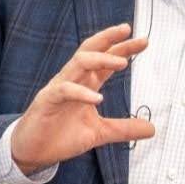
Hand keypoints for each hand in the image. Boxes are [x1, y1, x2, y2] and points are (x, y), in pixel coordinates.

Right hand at [11, 23, 152, 173]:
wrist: (33, 153)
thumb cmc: (61, 136)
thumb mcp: (99, 133)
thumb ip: (123, 128)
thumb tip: (151, 129)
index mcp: (84, 84)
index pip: (105, 59)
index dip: (123, 48)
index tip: (144, 41)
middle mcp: (72, 80)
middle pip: (90, 50)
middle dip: (108, 39)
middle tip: (128, 31)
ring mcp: (58, 88)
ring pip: (78, 63)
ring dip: (100, 60)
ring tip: (122, 63)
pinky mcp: (47, 102)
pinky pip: (64, 90)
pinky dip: (82, 93)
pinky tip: (97, 98)